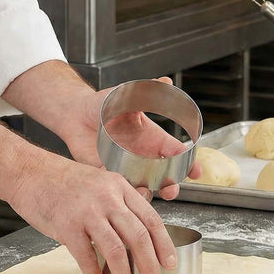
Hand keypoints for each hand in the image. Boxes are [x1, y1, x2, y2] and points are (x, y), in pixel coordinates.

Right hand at [7, 151, 176, 273]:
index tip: (168, 263)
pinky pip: (86, 255)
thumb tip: (133, 238)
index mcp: (119, 187)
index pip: (151, 218)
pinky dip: (94, 272)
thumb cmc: (62, 181)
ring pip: (116, 249)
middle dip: (150, 265)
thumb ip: (117, 204)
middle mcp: (107, 197)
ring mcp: (87, 211)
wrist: (29, 171)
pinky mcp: (66, 224)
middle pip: (138, 236)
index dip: (163, 244)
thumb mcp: (98, 183)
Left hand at [65, 77, 200, 199]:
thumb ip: (147, 92)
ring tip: (143, 190)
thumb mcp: (128, 96)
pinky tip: (116, 180)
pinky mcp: (106, 172)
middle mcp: (141, 156)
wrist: (76, 112)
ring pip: (141, 187)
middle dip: (171, 187)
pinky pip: (116, 184)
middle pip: (163, 178)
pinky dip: (119, 186)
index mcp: (152, 138)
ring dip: (146, 193)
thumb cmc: (104, 103)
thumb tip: (166, 81)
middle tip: (171, 190)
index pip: (176, 153)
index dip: (189, 164)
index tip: (196, 172)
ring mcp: (125, 166)